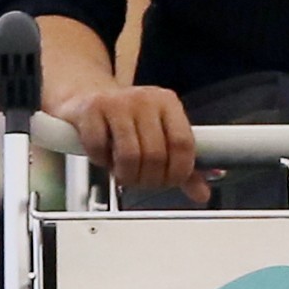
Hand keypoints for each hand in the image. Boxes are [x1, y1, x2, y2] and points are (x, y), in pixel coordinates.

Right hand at [57, 80, 196, 193]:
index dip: (178, 171)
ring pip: (129, 155)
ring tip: (123, 173)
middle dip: (149, 179)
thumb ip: (181, 165)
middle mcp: (144, 99)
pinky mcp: (91, 109)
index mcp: (167, 103)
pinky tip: (104, 156)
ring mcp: (117, 102)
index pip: (183, 143)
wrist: (87, 96)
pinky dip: (101, 161)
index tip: (170, 182)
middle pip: (156, 155)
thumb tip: (202, 193)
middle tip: (142, 181)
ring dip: (126, 174)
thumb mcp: (158, 136)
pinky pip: (99, 148)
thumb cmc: (127, 120)